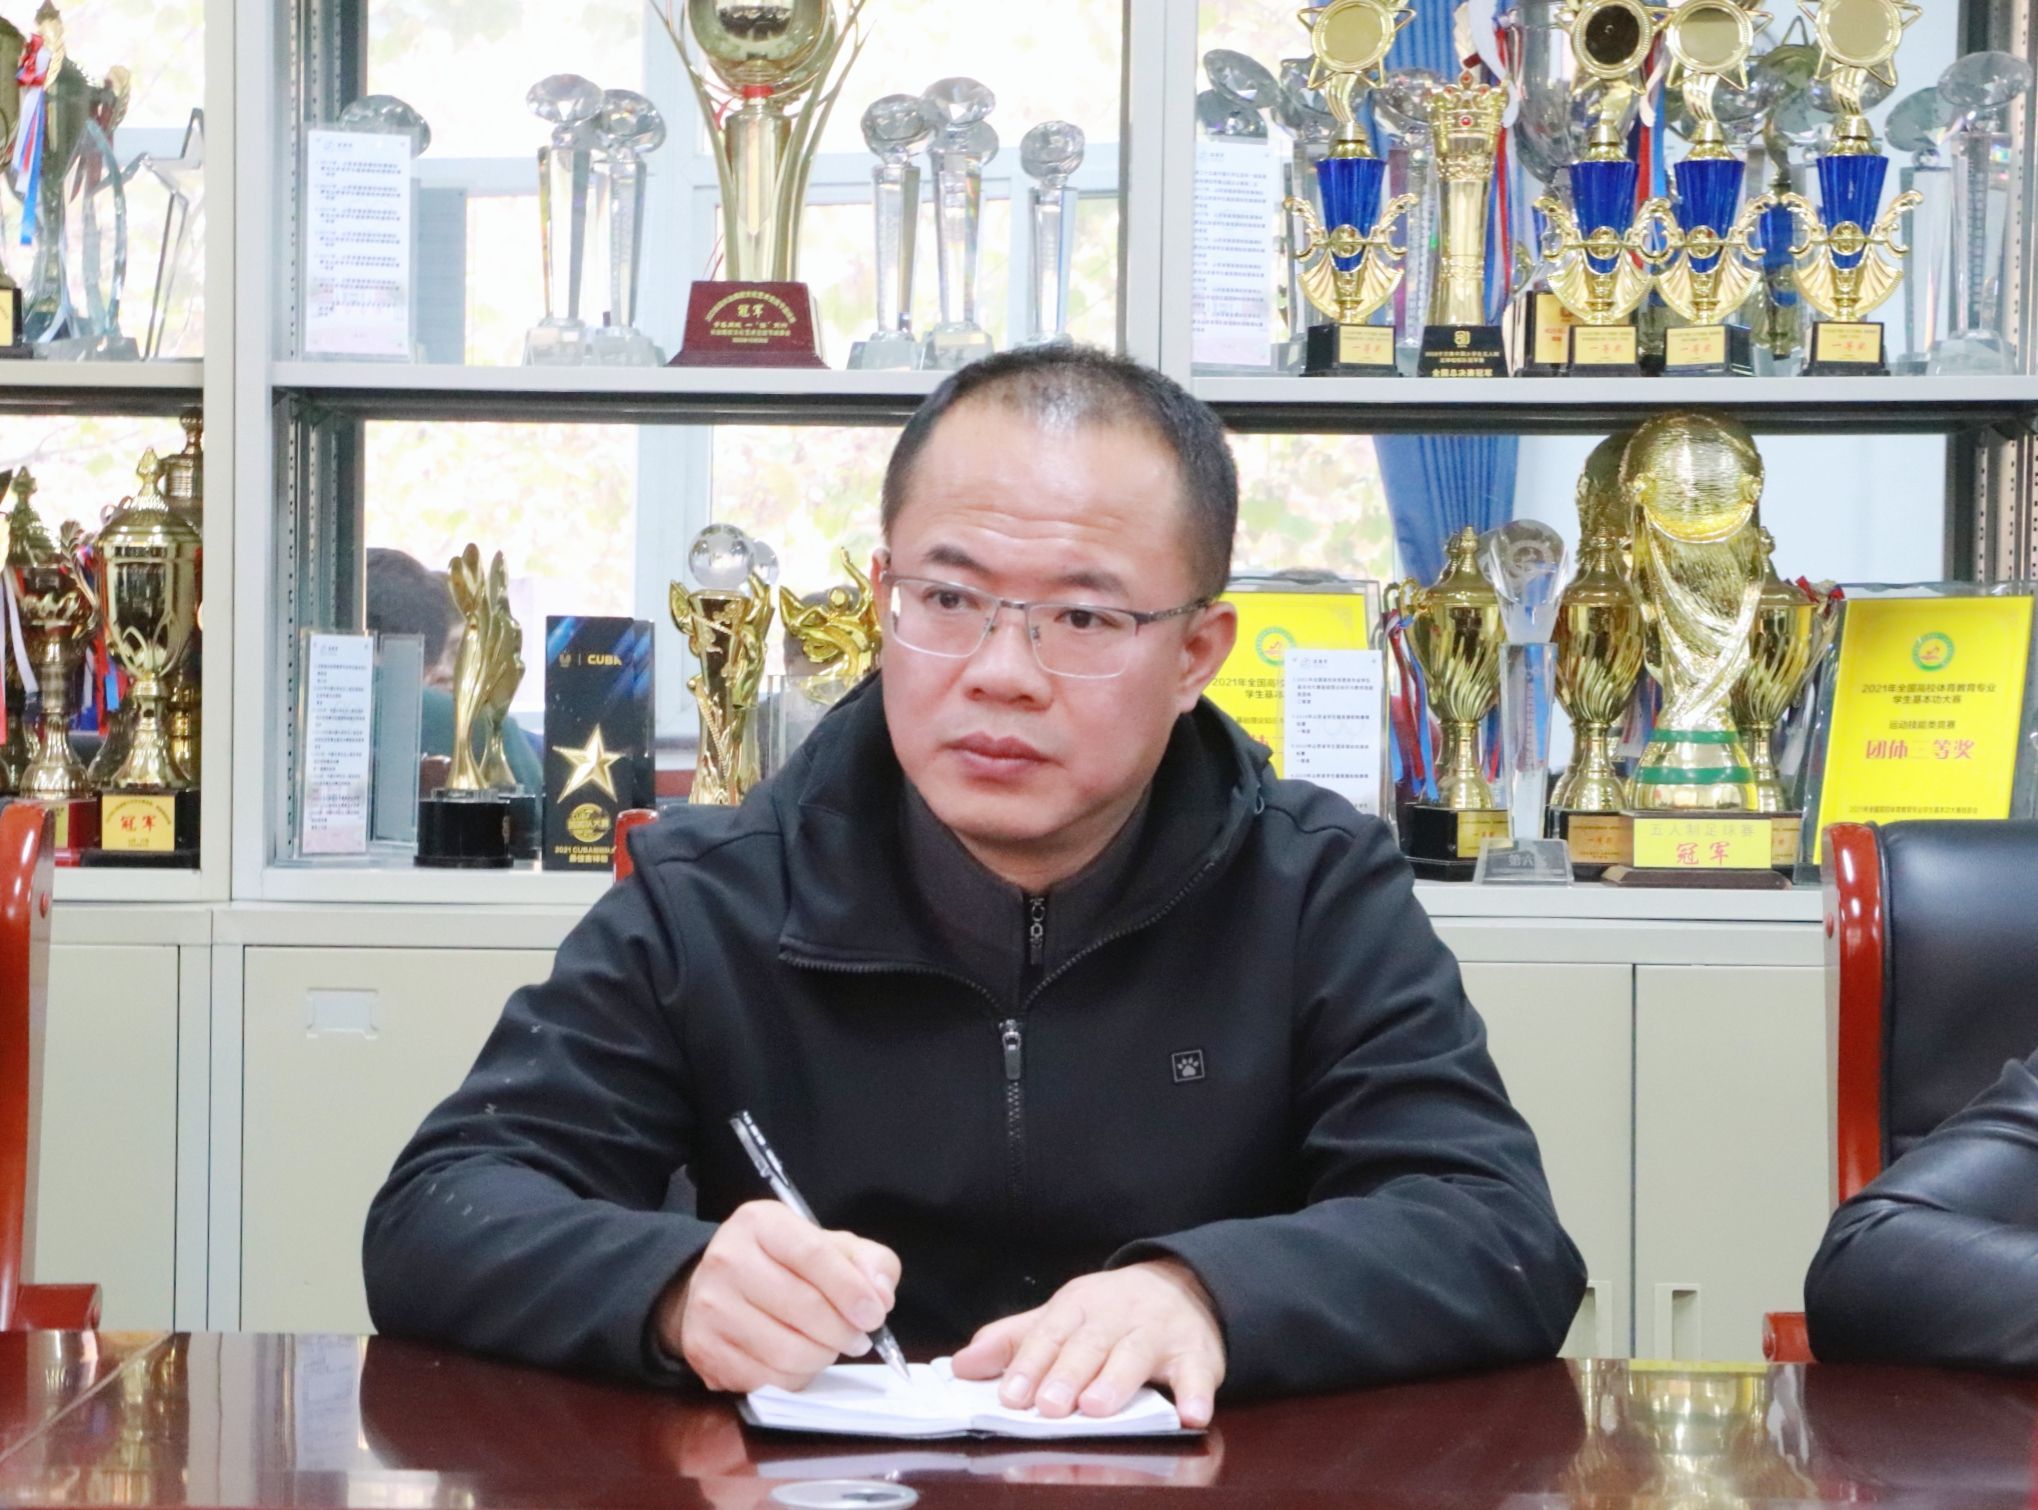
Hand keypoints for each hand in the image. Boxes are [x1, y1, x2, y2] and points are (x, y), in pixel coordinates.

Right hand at [655, 1200, 900, 1392]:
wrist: (716, 1285)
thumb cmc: (782, 1264)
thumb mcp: (828, 1246)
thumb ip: (866, 1262)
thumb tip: (880, 1296)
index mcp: (760, 1223)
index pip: (813, 1254)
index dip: (850, 1289)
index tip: (875, 1315)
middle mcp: (727, 1259)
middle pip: (803, 1308)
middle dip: (843, 1331)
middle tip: (858, 1338)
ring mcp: (710, 1307)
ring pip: (786, 1351)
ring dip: (821, 1357)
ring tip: (828, 1347)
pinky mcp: (703, 1349)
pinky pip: (766, 1380)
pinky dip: (794, 1378)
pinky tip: (799, 1362)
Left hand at [950, 1259, 1223, 1427]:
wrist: (1185, 1285)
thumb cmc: (1111, 1312)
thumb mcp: (1060, 1317)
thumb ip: (1012, 1341)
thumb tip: (961, 1365)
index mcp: (1079, 1306)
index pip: (1049, 1334)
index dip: (1029, 1364)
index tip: (1011, 1395)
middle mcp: (1117, 1316)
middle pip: (1089, 1345)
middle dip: (1067, 1374)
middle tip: (1047, 1404)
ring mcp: (1159, 1334)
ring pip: (1135, 1355)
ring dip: (1116, 1381)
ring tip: (1096, 1407)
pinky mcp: (1196, 1354)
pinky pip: (1197, 1374)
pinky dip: (1196, 1393)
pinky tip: (1190, 1414)